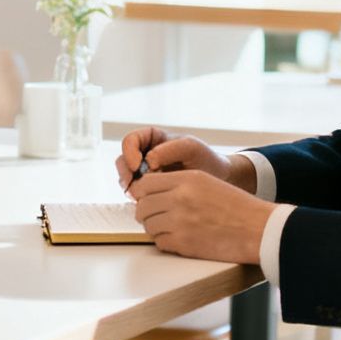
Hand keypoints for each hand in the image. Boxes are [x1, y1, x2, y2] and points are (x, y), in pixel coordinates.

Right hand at [115, 128, 235, 190]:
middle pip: (123, 160)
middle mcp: (145, 154)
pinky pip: (137, 192)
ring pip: (126, 178)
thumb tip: (148, 161)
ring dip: (130, 187)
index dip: (129, 153)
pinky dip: (139, 197)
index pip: (130, 141)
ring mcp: (146, 172)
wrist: (218, 179)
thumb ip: (168, 150)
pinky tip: (148, 201)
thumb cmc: (205, 158)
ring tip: (141, 195)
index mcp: (152, 138)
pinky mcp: (151, 189)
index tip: (137, 165)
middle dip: (125, 173)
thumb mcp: (190, 148)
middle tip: (132, 185)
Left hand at [128, 168, 273, 264]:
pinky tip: (181, 239)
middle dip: (147, 213)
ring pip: (148, 225)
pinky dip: (166, 242)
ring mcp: (179, 221)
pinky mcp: (183, 243)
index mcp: (186, 179)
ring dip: (156, 228)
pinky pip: (159, 242)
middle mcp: (179, 198)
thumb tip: (151, 192)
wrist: (258, 229)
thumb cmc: (237, 207)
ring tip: (173, 229)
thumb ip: (179, 184)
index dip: (144, 193)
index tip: (149, 199)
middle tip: (159, 217)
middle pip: (142, 206)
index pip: (145, 184)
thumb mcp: (207, 182)